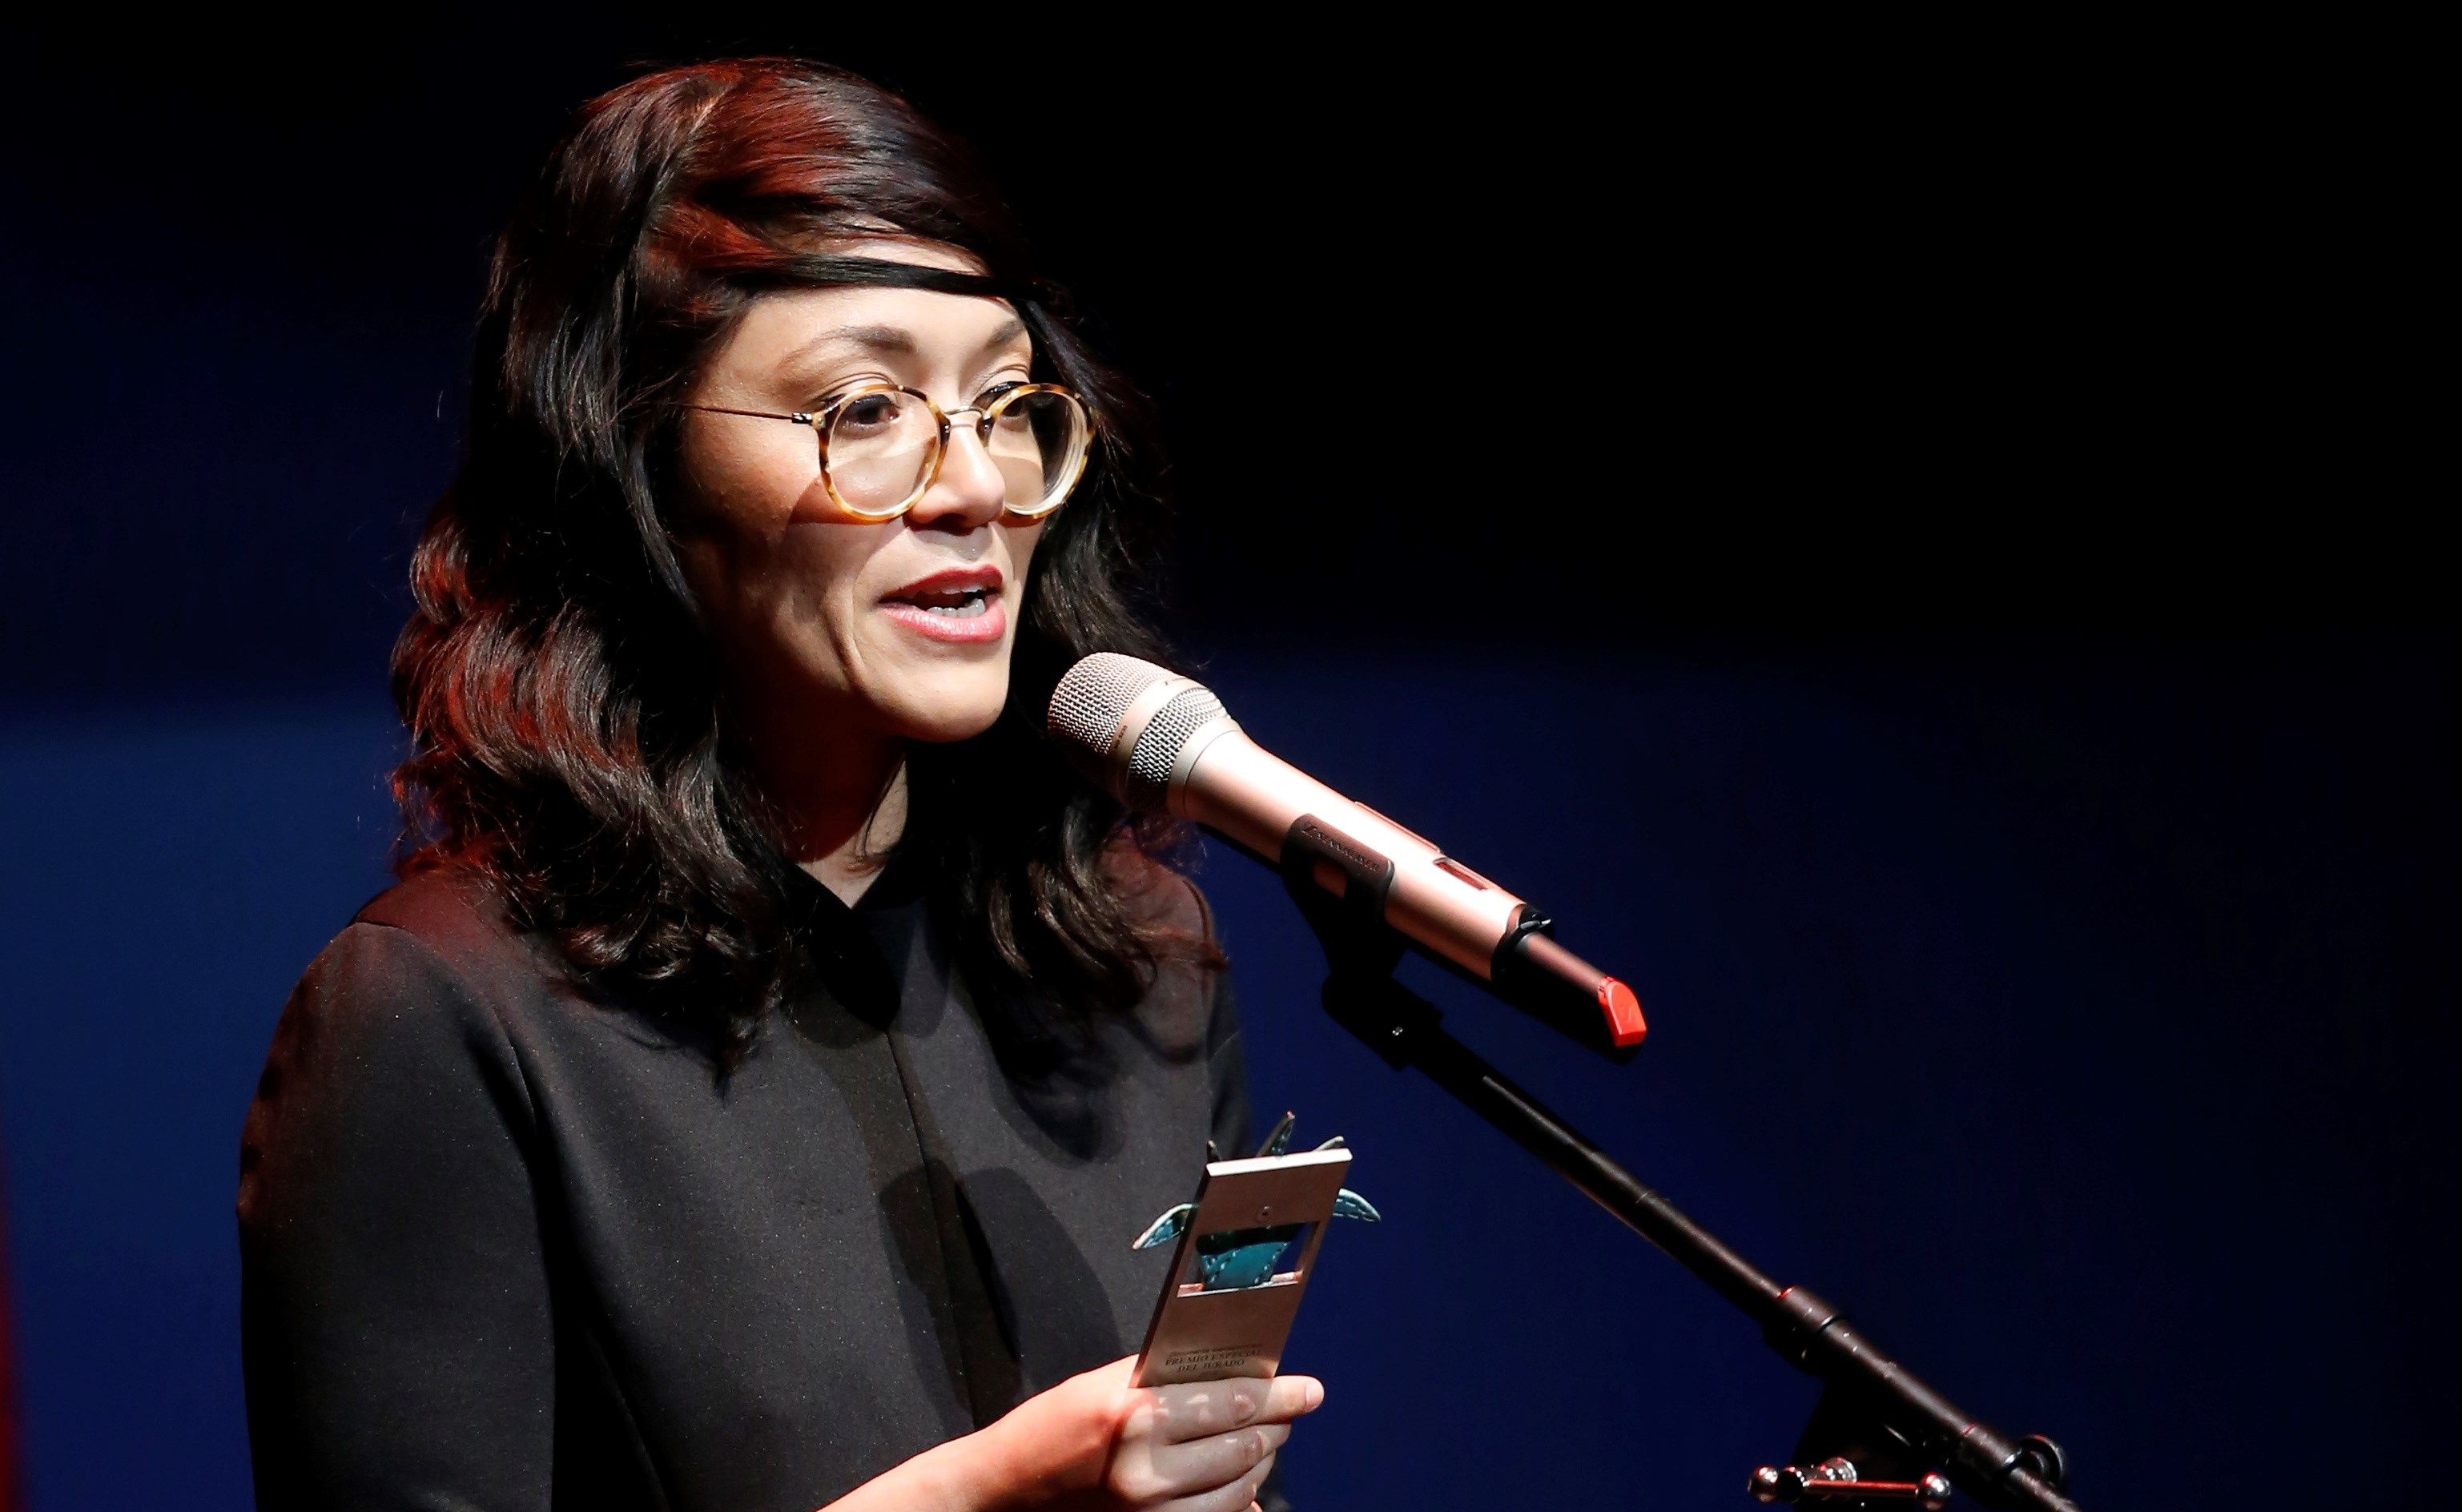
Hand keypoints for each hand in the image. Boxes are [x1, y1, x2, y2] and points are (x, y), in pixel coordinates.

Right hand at [972, 1356, 1322, 1510]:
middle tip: (1285, 1411)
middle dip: (1273, 1425)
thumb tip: (1235, 1375)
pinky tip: (1240, 1483)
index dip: (1281, 1395)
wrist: (1006, 1493)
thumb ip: (1168, 1379)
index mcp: (1136, 1416)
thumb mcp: (1104, 1385)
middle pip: (1244, 1446)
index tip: (1310, 1390)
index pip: (1232, 1402)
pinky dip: (1239, 1500)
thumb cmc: (1052, 1427)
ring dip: (1259, 1462)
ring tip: (1260, 1442)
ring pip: (1240, 1488)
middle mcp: (1148, 1471)